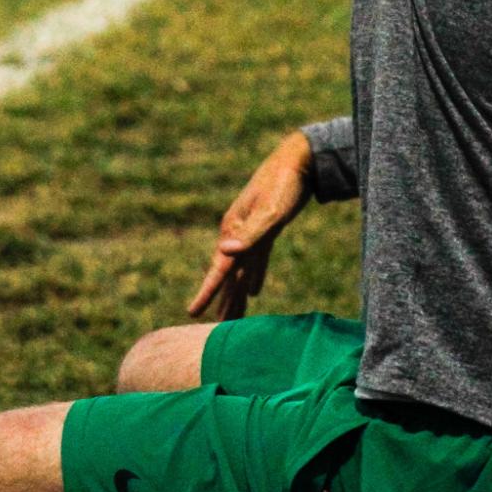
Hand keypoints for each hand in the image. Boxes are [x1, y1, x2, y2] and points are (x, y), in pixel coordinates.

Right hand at [186, 131, 313, 321]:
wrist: (300, 159)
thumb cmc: (285, 184)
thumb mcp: (271, 212)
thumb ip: (250, 234)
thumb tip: (223, 251)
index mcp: (234, 229)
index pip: (218, 268)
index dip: (206, 292)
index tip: (191, 313)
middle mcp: (237, 232)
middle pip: (227, 274)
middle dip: (221, 301)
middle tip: (214, 332)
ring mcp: (251, 231)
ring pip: (240, 270)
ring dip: (235, 294)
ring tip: (229, 319)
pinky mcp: (266, 228)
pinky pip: (255, 260)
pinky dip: (253, 276)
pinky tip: (254, 291)